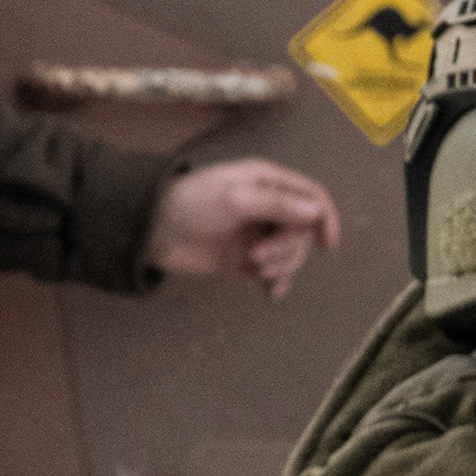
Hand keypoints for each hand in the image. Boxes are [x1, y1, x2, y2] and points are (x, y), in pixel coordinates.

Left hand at [147, 155, 339, 294]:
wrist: (149, 231)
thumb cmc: (189, 204)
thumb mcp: (234, 198)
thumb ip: (275, 204)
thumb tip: (315, 212)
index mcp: (267, 181)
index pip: (311, 196)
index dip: (324, 219)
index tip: (326, 246)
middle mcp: (265, 205)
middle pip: (301, 230)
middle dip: (287, 248)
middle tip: (257, 258)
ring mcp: (254, 232)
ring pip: (288, 252)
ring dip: (280, 265)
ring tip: (256, 271)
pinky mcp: (241, 256)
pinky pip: (270, 270)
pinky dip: (275, 282)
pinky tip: (271, 294)